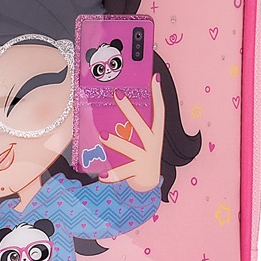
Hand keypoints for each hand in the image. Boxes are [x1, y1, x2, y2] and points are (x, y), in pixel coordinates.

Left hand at [99, 73, 166, 193]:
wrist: (148, 183)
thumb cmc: (140, 155)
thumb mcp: (140, 138)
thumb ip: (131, 124)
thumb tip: (119, 101)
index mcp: (154, 133)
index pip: (159, 111)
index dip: (157, 95)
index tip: (154, 77)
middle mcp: (152, 144)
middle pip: (142, 125)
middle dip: (129, 110)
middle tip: (117, 94)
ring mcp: (145, 159)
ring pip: (130, 149)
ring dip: (116, 142)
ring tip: (102, 135)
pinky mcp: (137, 172)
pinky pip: (123, 172)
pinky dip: (112, 175)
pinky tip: (101, 175)